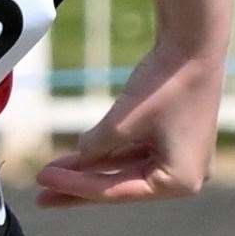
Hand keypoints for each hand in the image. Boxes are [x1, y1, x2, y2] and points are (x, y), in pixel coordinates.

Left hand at [34, 43, 222, 207]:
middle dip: (79, 187)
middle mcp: (185, 176)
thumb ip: (97, 147)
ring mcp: (180, 156)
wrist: (193, 39)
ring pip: (125, 168)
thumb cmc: (163, 83)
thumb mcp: (123, 122)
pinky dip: (107, 152)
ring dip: (90, 169)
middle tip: (41, 196)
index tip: (42, 179)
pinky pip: (134, 151)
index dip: (76, 186)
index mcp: (180, 182)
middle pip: (121, 185)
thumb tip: (80, 157)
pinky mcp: (173, 137)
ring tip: (51, 174)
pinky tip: (76, 157)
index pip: (118, 191)